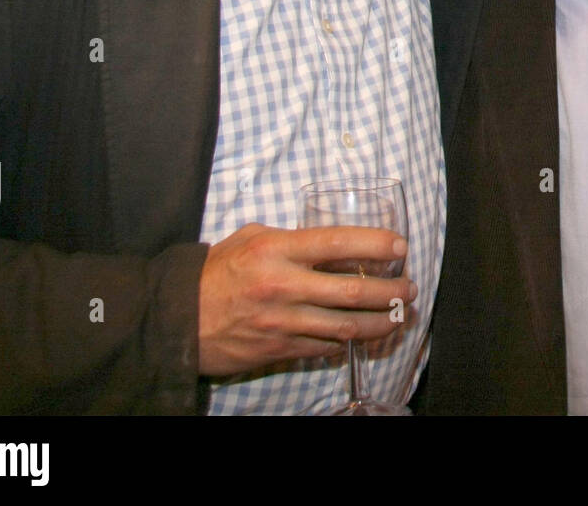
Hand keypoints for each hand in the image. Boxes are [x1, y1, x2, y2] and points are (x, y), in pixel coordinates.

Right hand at [197, 223, 414, 377]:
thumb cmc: (214, 274)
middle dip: (390, 291)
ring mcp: (283, 321)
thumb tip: (326, 241)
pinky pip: (325, 347)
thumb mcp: (248, 238)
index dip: (374, 243)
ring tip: (400, 316)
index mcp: (275, 250)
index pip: (336, 243)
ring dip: (380, 322)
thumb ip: (287, 237)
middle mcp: (283, 285)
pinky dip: (347, 341)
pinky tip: (361, 335)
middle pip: (351, 291)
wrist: (177, 320)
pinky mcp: (280, 348)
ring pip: (345, 326)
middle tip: (410, 289)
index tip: (400, 246)